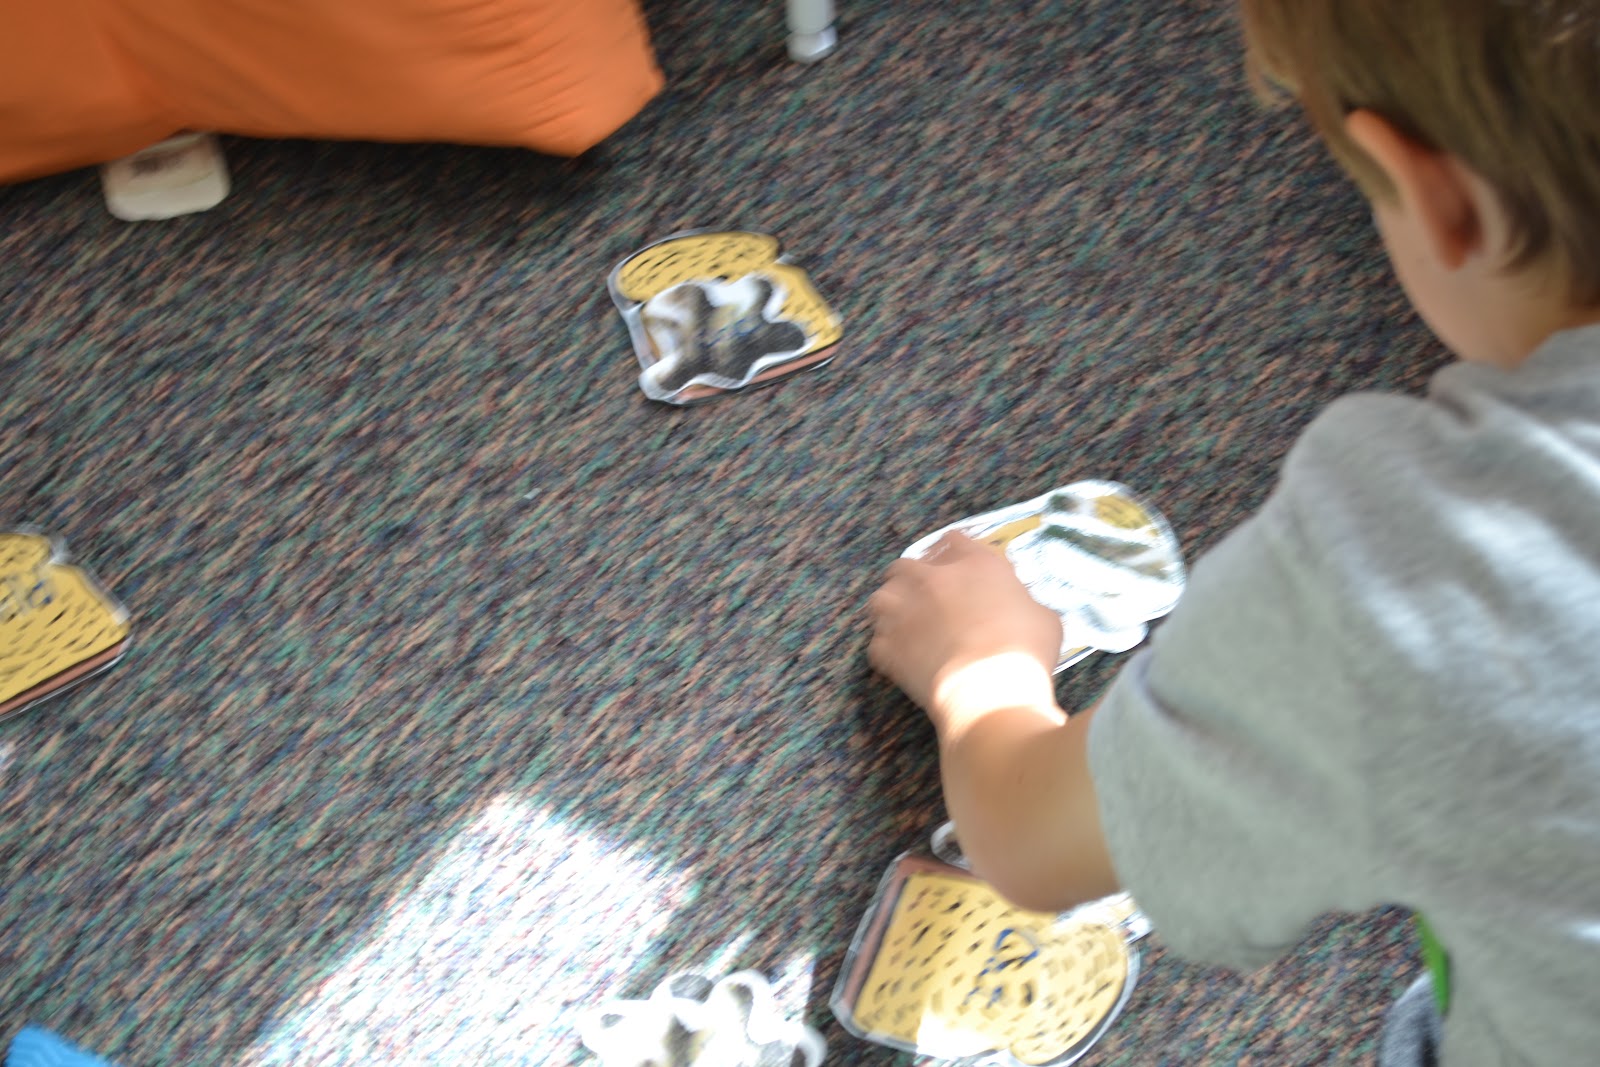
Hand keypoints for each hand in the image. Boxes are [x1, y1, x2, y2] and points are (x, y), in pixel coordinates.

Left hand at [867, 531, 1063, 727]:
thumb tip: (1021, 610)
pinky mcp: (887, 647)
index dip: (954, 551)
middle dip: (910, 578)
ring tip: (903, 625)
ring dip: (890, 609)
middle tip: (923, 597)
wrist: (990, 689)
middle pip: (905, 565)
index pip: (955, 540)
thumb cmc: (1025, 649)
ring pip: (880, 599)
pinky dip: (886, 651)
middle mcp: (931, 580)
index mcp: (974, 565)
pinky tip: (900, 661)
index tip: (956, 563)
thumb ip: (1024, 604)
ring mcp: (902, 612)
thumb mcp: (1043, 618)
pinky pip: (877, 644)